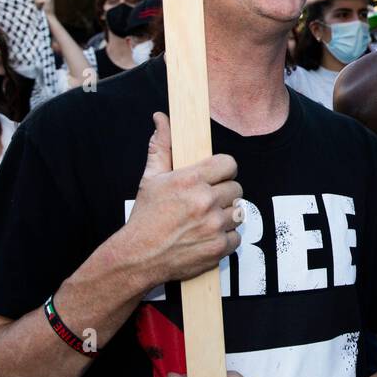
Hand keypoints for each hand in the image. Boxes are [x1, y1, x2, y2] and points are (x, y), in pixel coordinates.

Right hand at [121, 113, 242, 287]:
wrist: (137, 258)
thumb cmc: (145, 218)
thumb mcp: (151, 178)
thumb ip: (162, 146)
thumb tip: (161, 118)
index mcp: (191, 180)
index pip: (229, 164)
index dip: (223, 170)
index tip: (216, 177)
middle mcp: (205, 201)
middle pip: (236, 188)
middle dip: (223, 194)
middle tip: (207, 201)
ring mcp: (214, 225)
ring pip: (239, 212)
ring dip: (226, 216)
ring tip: (207, 220)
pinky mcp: (219, 247)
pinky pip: (237, 237)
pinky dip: (226, 238)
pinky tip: (208, 237)